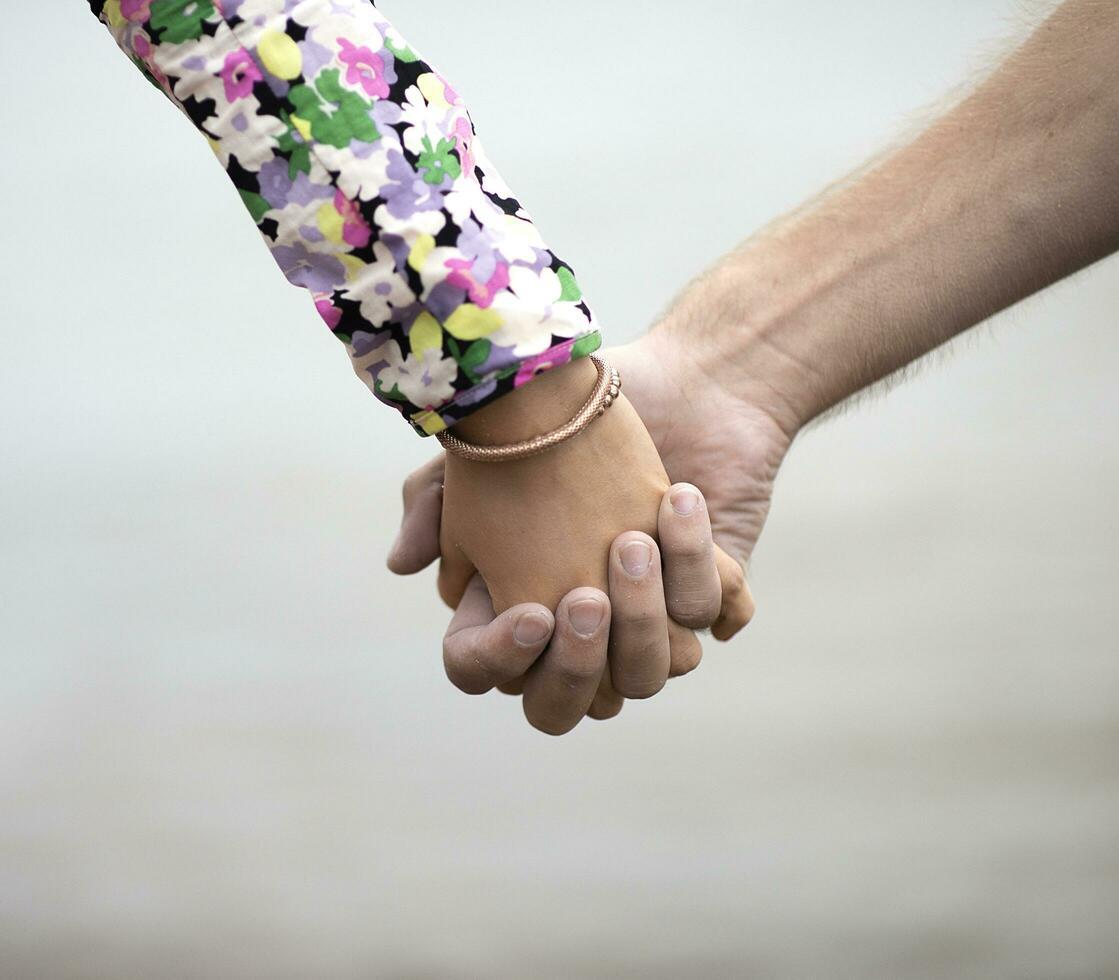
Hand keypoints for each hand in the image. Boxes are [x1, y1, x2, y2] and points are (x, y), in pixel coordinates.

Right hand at [390, 324, 786, 728]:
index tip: (528, 612)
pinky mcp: (711, 589)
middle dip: (580, 662)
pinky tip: (680, 509)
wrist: (671, 379)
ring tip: (637, 535)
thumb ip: (429, 505)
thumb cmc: (559, 420)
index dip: (500, 658)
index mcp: (516, 606)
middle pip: (568, 703)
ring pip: (652, 673)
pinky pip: (716, 619)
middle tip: (588, 595)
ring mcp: (650, 617)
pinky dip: (705, 575)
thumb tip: (402, 564)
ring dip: (647, 614)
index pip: (492, 673)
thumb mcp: (478, 454)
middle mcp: (582, 628)